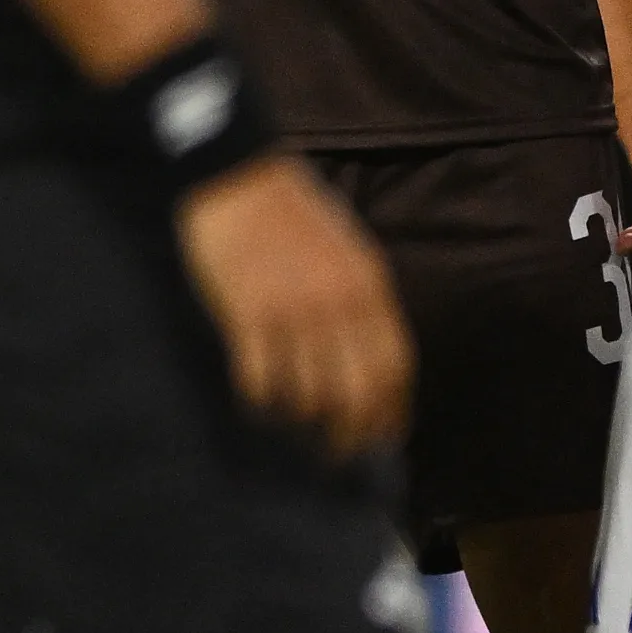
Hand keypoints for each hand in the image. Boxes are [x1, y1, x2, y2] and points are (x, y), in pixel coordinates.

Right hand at [175, 155, 409, 460]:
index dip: (392, 412)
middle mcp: (339, 305)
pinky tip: (255, 407)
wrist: (235, 176)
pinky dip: (260, 403)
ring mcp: (294, 311)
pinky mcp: (248, 314)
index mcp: (369, 288)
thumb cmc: (289, 213)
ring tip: (291, 431)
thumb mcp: (346, 252)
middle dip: (350, 435)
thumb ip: (360, 300)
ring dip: (301, 422)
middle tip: (336, 456)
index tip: (382, 438)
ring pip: (309, 394)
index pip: (395, 368)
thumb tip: (367, 357)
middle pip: (358, 393)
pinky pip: (261, 379)